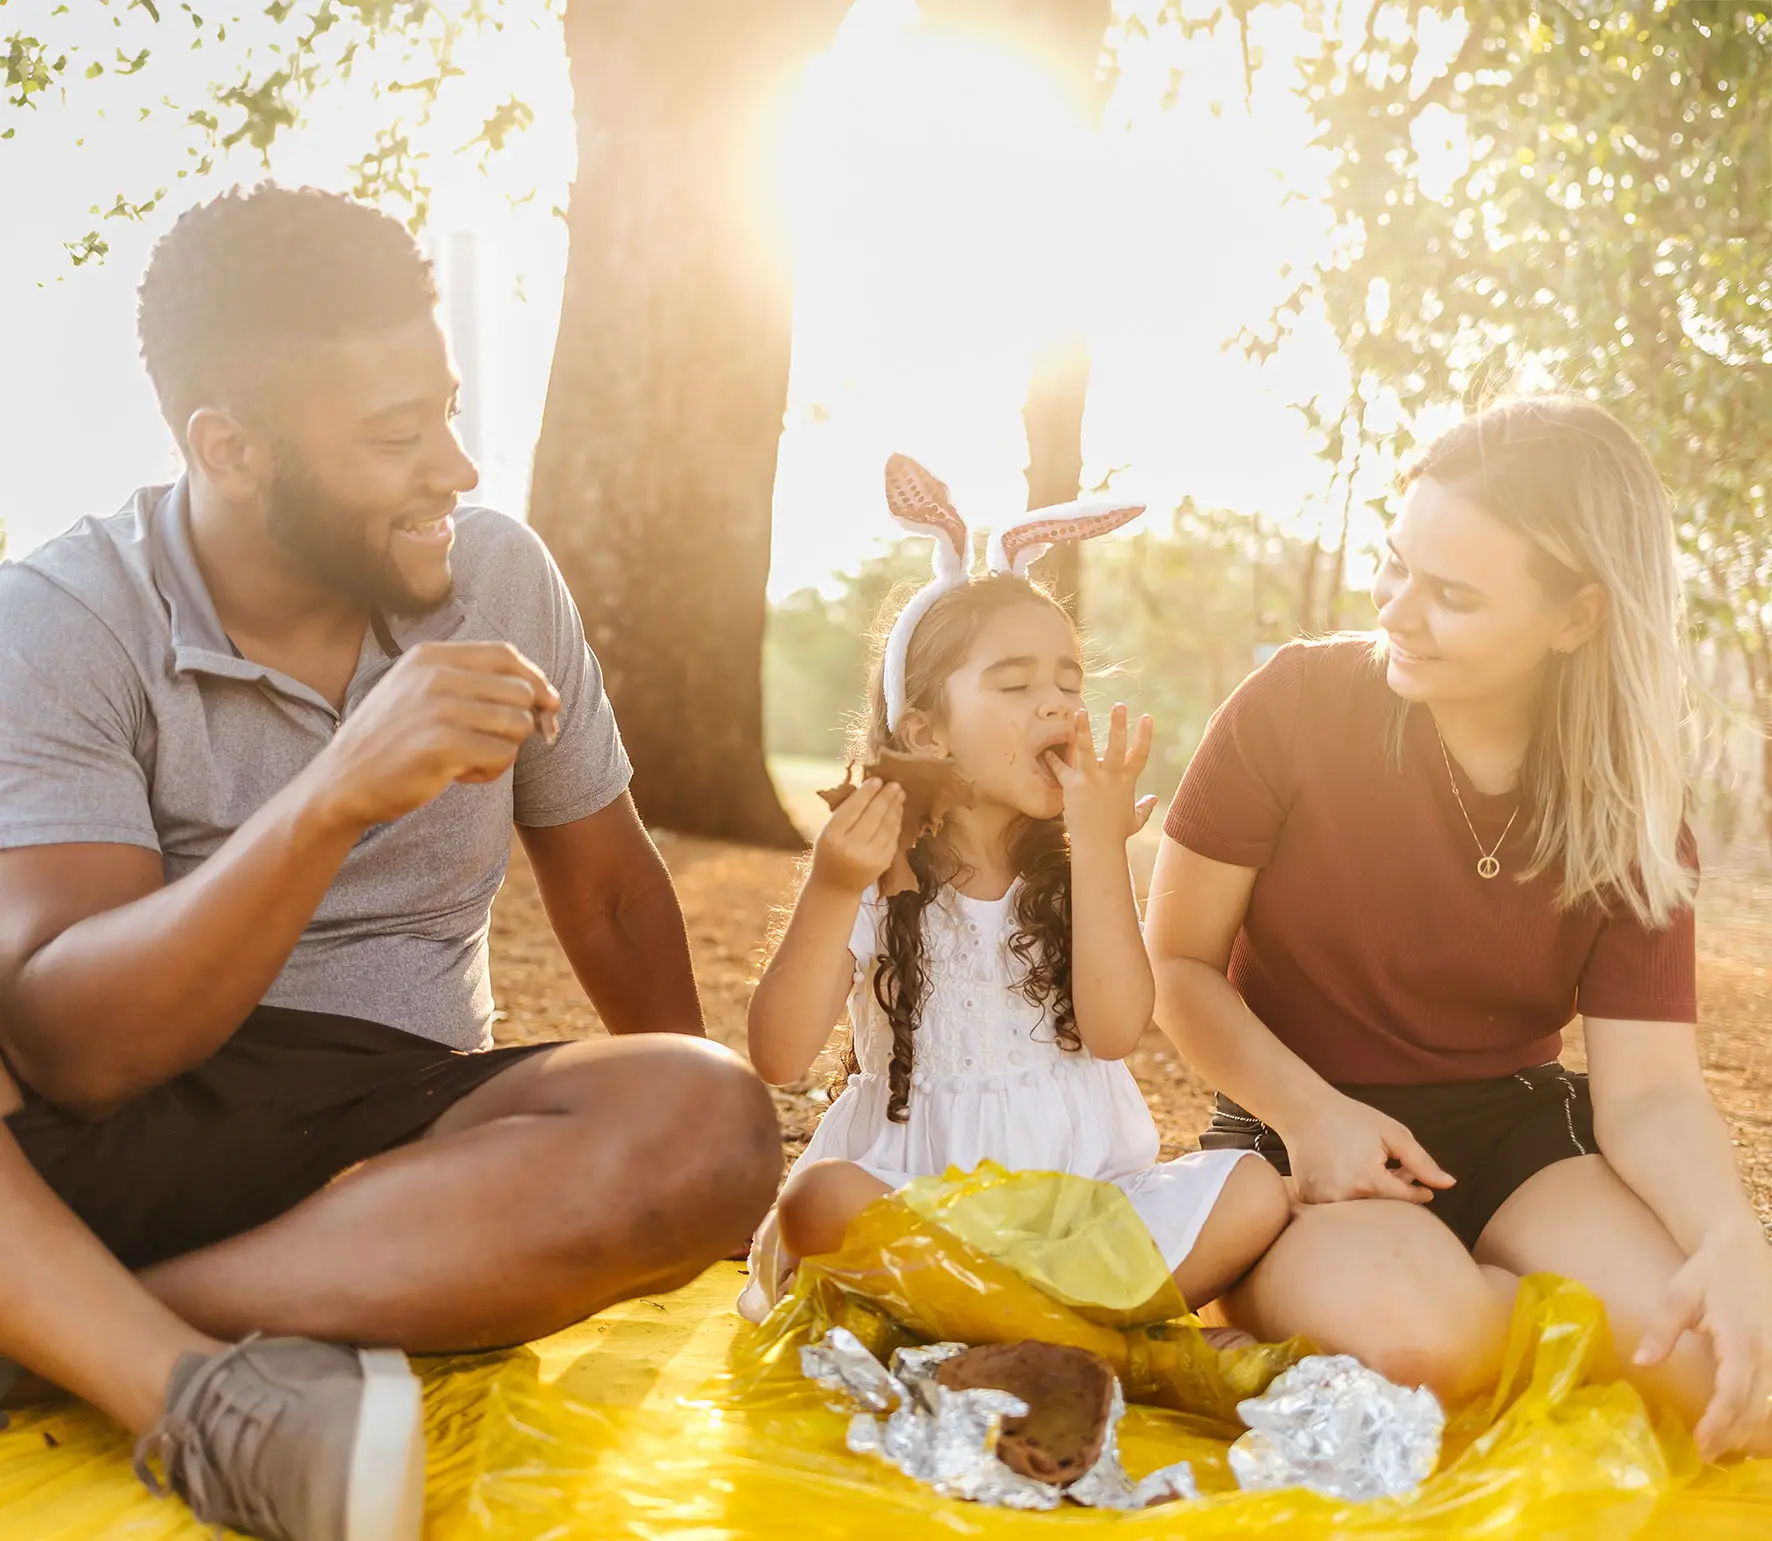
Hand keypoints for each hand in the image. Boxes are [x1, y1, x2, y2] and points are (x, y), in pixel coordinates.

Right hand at [312, 641, 560, 828]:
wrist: (342, 782)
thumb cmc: (392, 740)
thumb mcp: (420, 692)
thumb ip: (472, 684)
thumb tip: (546, 696)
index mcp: (430, 656)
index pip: (505, 655)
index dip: (535, 679)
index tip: (547, 704)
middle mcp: (434, 675)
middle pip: (520, 691)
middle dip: (521, 722)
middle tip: (494, 744)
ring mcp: (438, 709)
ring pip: (517, 724)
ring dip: (503, 750)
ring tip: (470, 760)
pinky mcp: (443, 746)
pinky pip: (503, 755)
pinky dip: (491, 770)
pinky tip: (462, 775)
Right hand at [811, 779, 904, 894]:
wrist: (836, 886)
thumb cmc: (829, 852)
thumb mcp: (827, 831)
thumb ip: (844, 812)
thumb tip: (869, 787)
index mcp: (832, 837)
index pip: (852, 809)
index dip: (866, 793)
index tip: (877, 779)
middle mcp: (851, 848)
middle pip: (873, 816)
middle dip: (885, 797)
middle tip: (894, 784)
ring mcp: (869, 858)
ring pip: (886, 826)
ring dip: (895, 807)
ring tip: (899, 793)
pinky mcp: (883, 863)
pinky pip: (893, 837)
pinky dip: (896, 822)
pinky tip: (897, 810)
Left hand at [1050, 704, 1157, 846]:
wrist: (1097, 848)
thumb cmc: (1116, 835)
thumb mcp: (1135, 820)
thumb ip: (1144, 808)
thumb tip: (1154, 800)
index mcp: (1126, 782)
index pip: (1140, 755)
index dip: (1145, 736)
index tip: (1147, 716)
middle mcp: (1110, 778)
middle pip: (1117, 748)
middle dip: (1119, 726)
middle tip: (1119, 706)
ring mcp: (1091, 781)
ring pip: (1086, 751)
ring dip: (1082, 730)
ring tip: (1079, 711)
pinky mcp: (1072, 787)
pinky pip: (1061, 770)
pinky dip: (1052, 761)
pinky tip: (1045, 750)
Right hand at [1284, 1092, 1456, 1205]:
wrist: (1303, 1110)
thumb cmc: (1351, 1118)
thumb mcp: (1392, 1133)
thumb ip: (1422, 1162)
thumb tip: (1449, 1185)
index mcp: (1369, 1181)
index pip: (1406, 1200)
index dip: (1418, 1191)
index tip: (1421, 1185)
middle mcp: (1344, 1197)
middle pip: (1384, 1210)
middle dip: (1396, 1195)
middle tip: (1395, 1173)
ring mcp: (1323, 1201)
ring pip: (1361, 1211)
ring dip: (1373, 1197)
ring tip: (1370, 1170)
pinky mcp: (1309, 1201)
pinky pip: (1337, 1209)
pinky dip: (1349, 1197)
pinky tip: (1348, 1173)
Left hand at [1634, 1225, 1771, 1459]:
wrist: (1740, 1247)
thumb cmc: (1706, 1273)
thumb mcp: (1678, 1296)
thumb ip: (1661, 1331)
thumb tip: (1641, 1362)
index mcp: (1741, 1338)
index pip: (1734, 1390)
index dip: (1720, 1421)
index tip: (1702, 1444)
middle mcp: (1767, 1350)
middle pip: (1755, 1404)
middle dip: (1733, 1433)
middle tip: (1706, 1454)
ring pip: (1769, 1402)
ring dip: (1748, 1426)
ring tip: (1721, 1446)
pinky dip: (1759, 1410)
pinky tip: (1741, 1424)